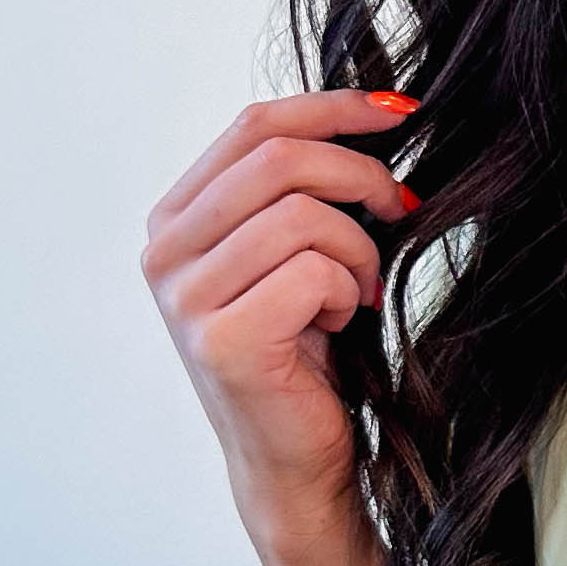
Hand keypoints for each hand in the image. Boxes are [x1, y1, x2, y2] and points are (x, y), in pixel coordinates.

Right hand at [141, 91, 421, 544]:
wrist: (295, 457)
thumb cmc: (305, 352)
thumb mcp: (295, 252)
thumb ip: (299, 188)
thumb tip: (374, 112)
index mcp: (176, 219)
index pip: (254, 126)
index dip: (333, 108)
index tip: (399, 114)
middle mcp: (166, 252)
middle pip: (279, 159)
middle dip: (360, 176)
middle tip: (400, 209)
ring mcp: (186, 298)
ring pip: (303, 215)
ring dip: (358, 249)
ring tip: (358, 290)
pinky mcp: (223, 339)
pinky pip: (312, 271)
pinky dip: (347, 291)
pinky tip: (339, 323)